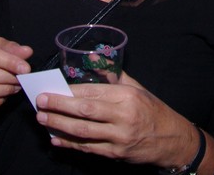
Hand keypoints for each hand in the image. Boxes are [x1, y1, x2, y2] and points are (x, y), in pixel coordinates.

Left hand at [34, 71, 204, 167]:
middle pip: (85, 110)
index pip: (93, 91)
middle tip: (40, 101)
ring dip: (59, 125)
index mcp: (127, 95)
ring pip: (83, 131)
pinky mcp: (117, 153)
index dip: (69, 91)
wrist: (173, 140)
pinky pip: (89, 148)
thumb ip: (114, 76)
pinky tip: (56, 138)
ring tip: (42, 119)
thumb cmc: (152, 110)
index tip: (52, 87)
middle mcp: (123, 116)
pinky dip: (70, 143)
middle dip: (59, 105)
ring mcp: (120, 136)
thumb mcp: (137, 88)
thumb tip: (92, 60)